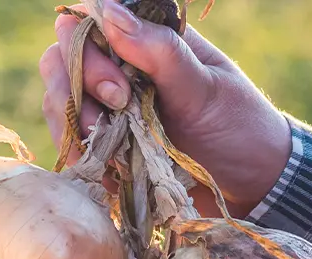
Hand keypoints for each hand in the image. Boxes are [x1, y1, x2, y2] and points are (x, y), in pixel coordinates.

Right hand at [39, 0, 292, 217]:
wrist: (253, 187)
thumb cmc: (239, 128)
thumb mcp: (204, 89)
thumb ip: (158, 51)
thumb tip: (107, 12)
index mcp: (149, 40)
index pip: (89, 23)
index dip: (87, 48)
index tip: (118, 86)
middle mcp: (121, 68)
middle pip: (61, 59)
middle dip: (79, 87)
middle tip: (118, 111)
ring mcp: (108, 108)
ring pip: (58, 100)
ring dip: (74, 122)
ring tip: (111, 146)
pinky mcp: (104, 145)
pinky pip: (68, 140)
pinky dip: (76, 152)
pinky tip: (104, 166)